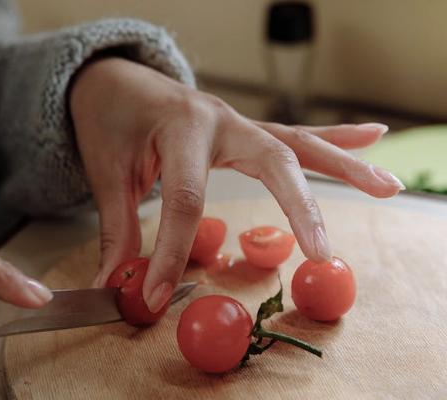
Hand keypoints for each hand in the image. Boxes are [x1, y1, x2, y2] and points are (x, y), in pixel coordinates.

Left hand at [71, 58, 402, 312]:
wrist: (114, 79)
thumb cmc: (110, 119)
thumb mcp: (107, 171)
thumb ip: (117, 227)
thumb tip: (115, 283)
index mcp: (182, 126)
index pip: (187, 198)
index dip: (172, 253)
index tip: (157, 296)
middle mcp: (220, 119)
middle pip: (273, 161)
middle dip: (300, 208)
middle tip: (322, 250)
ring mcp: (236, 122)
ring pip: (298, 143)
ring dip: (344, 166)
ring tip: (389, 186)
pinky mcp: (242, 131)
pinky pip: (293, 135)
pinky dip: (334, 139)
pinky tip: (373, 138)